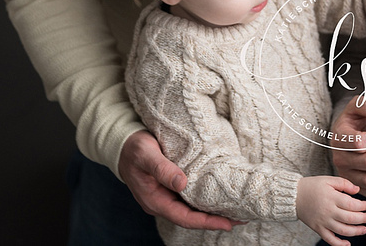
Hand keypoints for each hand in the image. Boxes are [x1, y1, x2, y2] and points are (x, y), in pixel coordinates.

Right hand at [118, 130, 241, 230]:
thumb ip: (162, 168)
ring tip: (237, 209)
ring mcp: (167, 196)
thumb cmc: (133, 148)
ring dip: (213, 210)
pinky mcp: (172, 187)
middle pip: (192, 218)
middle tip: (242, 218)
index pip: (185, 218)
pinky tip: (220, 195)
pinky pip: (191, 198)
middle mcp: (162, 203)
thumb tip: (181, 183)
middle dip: (216, 219)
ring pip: (193, 209)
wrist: (123, 143)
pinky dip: (207, 199)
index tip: (228, 223)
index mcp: (155, 201)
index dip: (207, 222)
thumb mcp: (145, 154)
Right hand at [296, 176, 365, 245]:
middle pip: (350, 218)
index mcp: (332, 197)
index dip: (362, 206)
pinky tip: (348, 244)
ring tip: (364, 229)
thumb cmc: (312, 186)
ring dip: (356, 231)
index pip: (352, 204)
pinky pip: (330, 240)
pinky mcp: (318, 229)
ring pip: (343, 230)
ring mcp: (323, 222)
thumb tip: (357, 190)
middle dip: (364, 219)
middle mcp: (328, 211)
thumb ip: (344, 183)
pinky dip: (339, 244)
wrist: (293, 196)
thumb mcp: (328, 180)